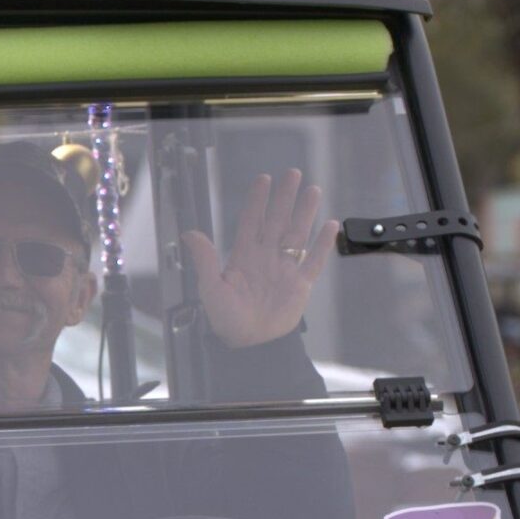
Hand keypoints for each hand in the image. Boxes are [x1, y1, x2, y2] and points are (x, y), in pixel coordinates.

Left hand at [182, 169, 333, 347]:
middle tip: (293, 173)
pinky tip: (330, 225)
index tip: (263, 179)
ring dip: (305, 213)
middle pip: (278, 220)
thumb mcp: (211, 289)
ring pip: (297, 234)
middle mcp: (266, 257)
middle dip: (285, 197)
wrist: (249, 344)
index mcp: (244, 256)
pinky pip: (314, 261)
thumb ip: (205, 260)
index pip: (252, 221)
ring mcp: (284, 269)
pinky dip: (322, 244)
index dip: (257, 200)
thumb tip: (189, 233)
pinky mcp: (300, 285)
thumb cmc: (226, 319)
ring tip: (313, 190)